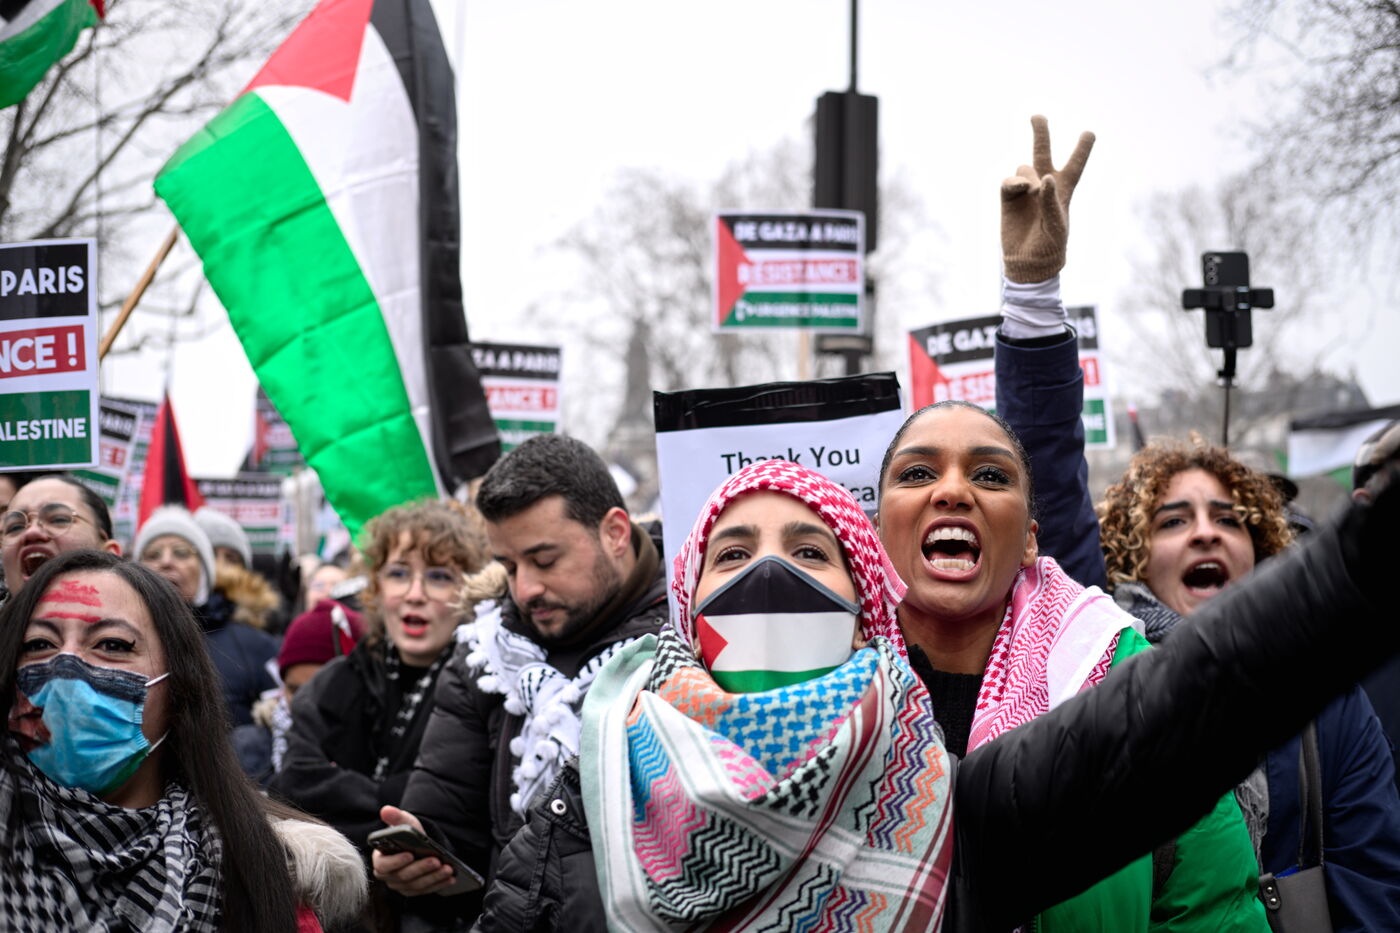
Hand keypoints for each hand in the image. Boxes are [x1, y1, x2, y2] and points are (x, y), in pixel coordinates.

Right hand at [371, 806, 456, 896]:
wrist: (421, 845)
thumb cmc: (410, 834)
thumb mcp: (405, 823)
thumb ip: (396, 818)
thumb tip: (386, 810)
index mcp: (381, 859)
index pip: (383, 865)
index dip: (396, 861)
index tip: (410, 854)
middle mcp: (389, 876)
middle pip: (403, 876)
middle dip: (421, 868)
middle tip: (437, 860)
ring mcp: (401, 885)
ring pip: (417, 885)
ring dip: (434, 877)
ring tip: (448, 868)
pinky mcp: (414, 891)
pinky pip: (426, 890)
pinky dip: (439, 884)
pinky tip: (451, 878)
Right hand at [1001, 115, 1094, 282]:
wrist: (1028, 263)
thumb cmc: (1050, 246)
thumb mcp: (1058, 224)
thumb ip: (1052, 200)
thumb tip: (1044, 178)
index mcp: (1064, 191)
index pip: (1075, 165)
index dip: (1082, 149)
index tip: (1089, 133)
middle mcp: (1044, 186)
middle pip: (1043, 152)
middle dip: (1040, 132)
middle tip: (1036, 116)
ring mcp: (1025, 191)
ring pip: (1025, 168)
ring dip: (1029, 175)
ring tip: (1032, 193)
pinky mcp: (1008, 199)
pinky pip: (1009, 181)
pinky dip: (1014, 182)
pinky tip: (1020, 190)